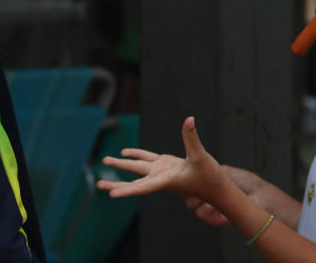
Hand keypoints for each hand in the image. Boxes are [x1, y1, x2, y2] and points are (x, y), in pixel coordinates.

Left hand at [97, 116, 226, 200]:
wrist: (217, 186)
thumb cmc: (210, 176)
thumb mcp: (201, 156)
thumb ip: (192, 138)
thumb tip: (189, 120)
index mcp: (166, 180)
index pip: (142, 187)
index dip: (127, 191)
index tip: (111, 195)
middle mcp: (160, 177)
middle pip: (134, 182)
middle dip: (116, 183)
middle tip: (98, 185)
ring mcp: (162, 171)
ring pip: (137, 169)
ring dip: (122, 165)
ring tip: (105, 162)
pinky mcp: (166, 165)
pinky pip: (147, 159)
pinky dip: (136, 155)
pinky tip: (125, 153)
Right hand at [183, 166, 268, 225]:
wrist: (260, 197)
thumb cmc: (245, 181)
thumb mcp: (224, 171)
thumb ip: (208, 170)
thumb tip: (192, 167)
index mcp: (208, 183)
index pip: (190, 182)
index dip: (187, 179)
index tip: (186, 174)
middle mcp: (207, 195)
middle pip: (186, 194)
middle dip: (190, 189)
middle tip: (199, 185)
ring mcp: (209, 207)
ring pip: (191, 204)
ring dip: (199, 199)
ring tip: (212, 195)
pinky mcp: (214, 218)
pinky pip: (200, 214)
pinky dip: (206, 210)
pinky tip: (216, 205)